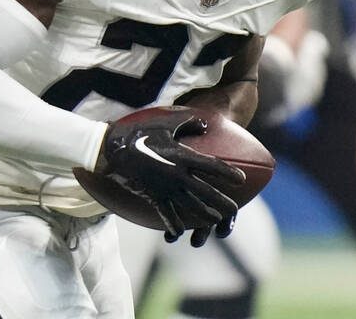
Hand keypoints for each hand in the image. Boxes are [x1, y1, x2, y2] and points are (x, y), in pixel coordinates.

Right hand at [97, 108, 243, 240]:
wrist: (114, 150)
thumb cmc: (140, 134)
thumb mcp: (164, 124)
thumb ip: (188, 124)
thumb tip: (205, 126)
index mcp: (182, 156)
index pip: (212, 166)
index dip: (229, 173)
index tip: (241, 180)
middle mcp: (177, 175)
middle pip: (206, 192)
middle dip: (223, 203)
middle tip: (234, 211)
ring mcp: (165, 188)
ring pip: (191, 206)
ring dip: (205, 215)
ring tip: (215, 220)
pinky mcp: (153, 196)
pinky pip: (167, 213)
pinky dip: (174, 224)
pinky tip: (180, 231)